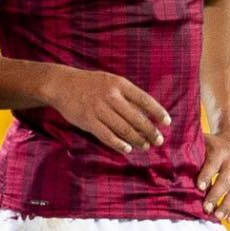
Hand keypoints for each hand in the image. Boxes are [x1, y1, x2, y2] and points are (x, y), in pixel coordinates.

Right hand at [45, 66, 170, 154]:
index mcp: (119, 84)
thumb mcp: (111, 81)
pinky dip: (119, 144)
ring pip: (124, 129)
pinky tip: (127, 149)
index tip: (167, 122)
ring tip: (146, 146)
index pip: (144, 99)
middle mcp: (111, 96)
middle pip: (136, 118)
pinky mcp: (88, 121)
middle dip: (150, 131)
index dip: (157, 112)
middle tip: (158, 141)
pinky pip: (107, 136)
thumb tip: (146, 114)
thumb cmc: (90, 84)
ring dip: (137, 140)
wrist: (62, 84)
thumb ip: (127, 95)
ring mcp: (99, 109)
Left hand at [197, 128, 229, 220]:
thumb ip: (191, 150)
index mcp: (220, 152)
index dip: (206, 176)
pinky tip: (229, 219)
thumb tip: (168, 157)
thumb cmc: (214, 143)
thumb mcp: (204, 142)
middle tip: (206, 209)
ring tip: (218, 216)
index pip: (212, 165)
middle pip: (225, 182)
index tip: (199, 187)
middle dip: (215, 196)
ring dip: (228, 206)